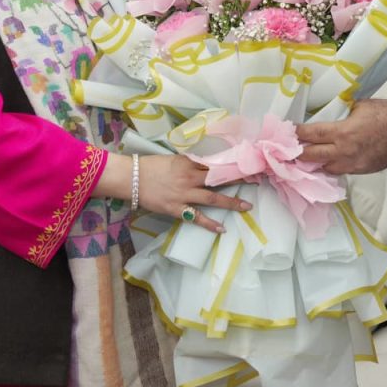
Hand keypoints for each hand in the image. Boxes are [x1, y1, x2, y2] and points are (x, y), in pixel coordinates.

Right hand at [95, 152, 250, 234]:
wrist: (131, 178)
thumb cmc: (149, 166)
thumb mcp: (171, 158)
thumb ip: (189, 162)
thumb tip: (204, 163)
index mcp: (188, 162)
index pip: (215, 163)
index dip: (232, 165)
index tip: (247, 165)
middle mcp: (190, 177)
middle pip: (219, 179)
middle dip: (238, 180)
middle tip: (256, 182)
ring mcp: (184, 194)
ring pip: (213, 198)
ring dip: (231, 202)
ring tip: (246, 207)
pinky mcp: (176, 208)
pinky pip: (196, 217)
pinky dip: (209, 223)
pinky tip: (221, 228)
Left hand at [296, 99, 386, 175]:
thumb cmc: (386, 113)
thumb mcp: (360, 106)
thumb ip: (343, 112)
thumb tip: (333, 114)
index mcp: (342, 132)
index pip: (312, 135)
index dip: (296, 134)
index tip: (287, 133)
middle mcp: (344, 152)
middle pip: (312, 157)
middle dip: (298, 153)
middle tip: (288, 150)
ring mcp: (353, 164)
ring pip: (325, 168)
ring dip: (315, 163)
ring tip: (305, 159)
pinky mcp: (361, 170)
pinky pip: (341, 171)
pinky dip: (332, 166)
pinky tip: (327, 162)